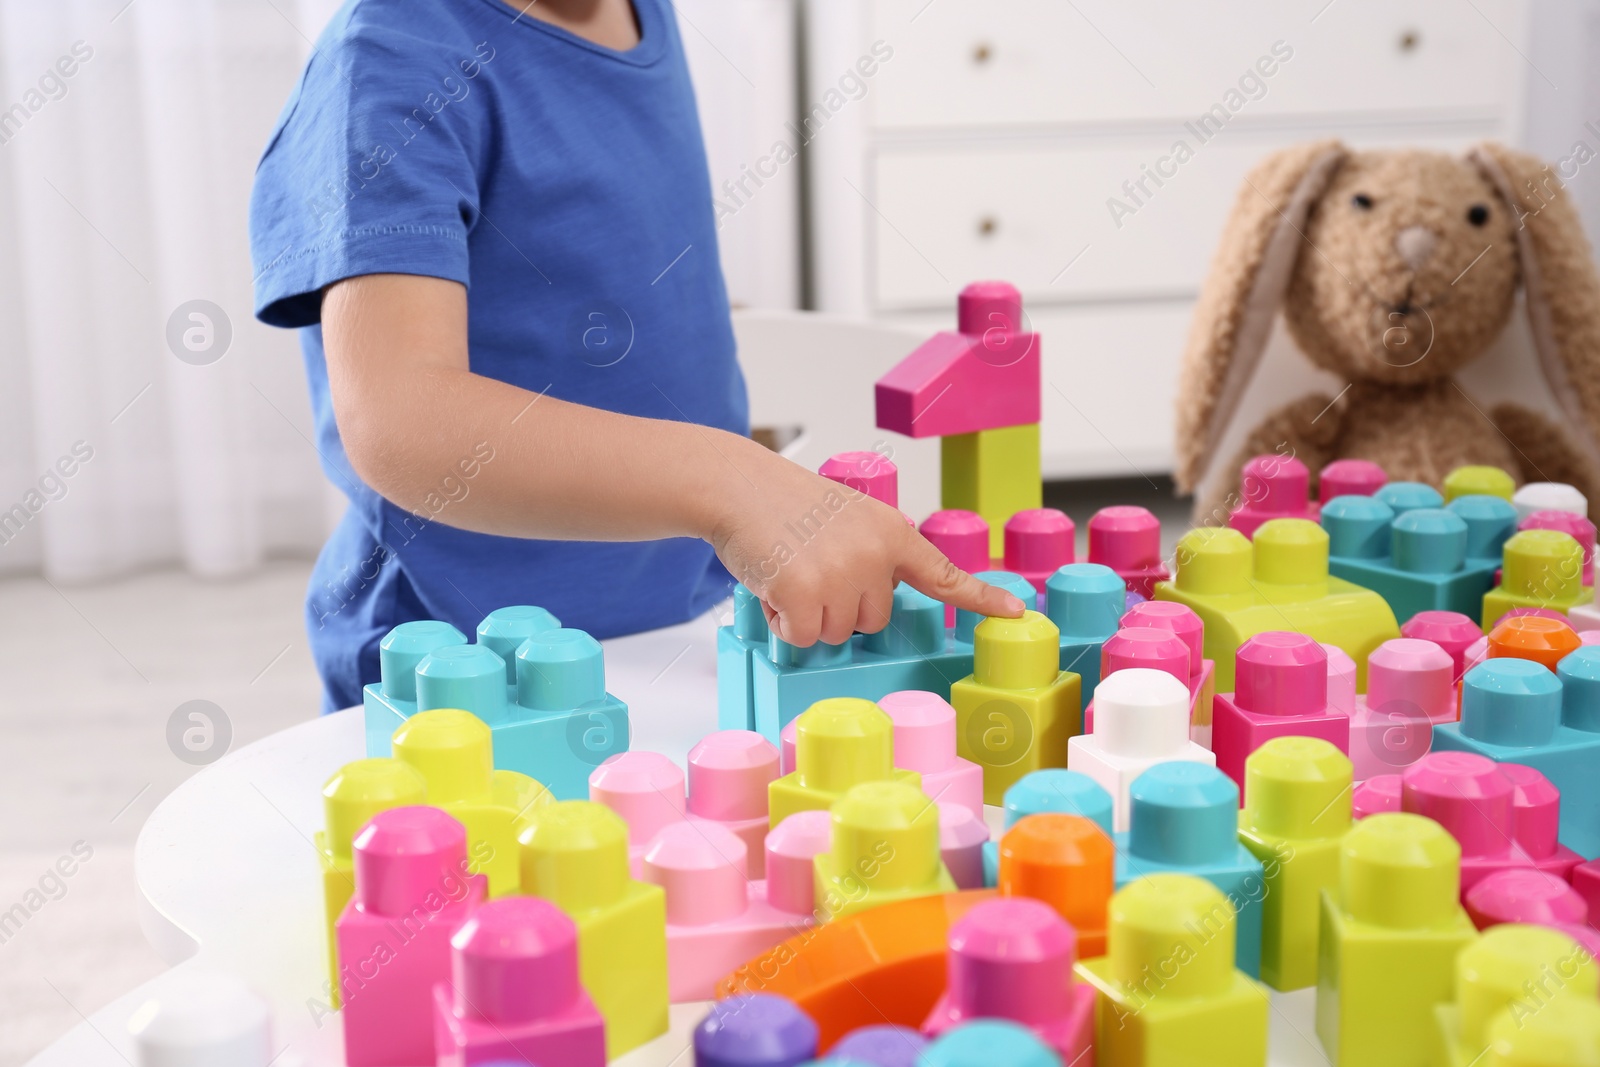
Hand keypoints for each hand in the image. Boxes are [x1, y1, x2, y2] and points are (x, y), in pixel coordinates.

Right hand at [704, 437, 1026, 645]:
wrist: (735, 486)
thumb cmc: (783, 504)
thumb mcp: (847, 519)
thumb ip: (872, 554)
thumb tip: (871, 603)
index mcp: (891, 531)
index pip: (943, 573)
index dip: (980, 598)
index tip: (1016, 614)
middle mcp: (875, 554)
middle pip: (872, 620)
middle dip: (838, 605)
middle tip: (808, 565)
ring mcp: (842, 574)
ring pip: (837, 633)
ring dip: (808, 614)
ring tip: (788, 569)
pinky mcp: (806, 593)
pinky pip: (803, 637)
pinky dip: (783, 622)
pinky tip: (772, 585)